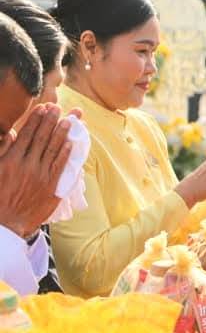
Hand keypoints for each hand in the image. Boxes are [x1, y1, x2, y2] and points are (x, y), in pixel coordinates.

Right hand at [0, 104, 71, 237]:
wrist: (5, 224)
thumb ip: (2, 152)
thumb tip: (11, 135)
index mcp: (10, 161)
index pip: (27, 135)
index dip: (36, 120)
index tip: (43, 108)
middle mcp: (27, 165)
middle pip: (42, 138)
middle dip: (51, 121)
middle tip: (58, 107)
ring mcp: (41, 176)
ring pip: (54, 149)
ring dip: (62, 133)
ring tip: (69, 119)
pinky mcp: (51, 186)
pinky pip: (60, 166)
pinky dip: (66, 153)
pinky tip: (71, 142)